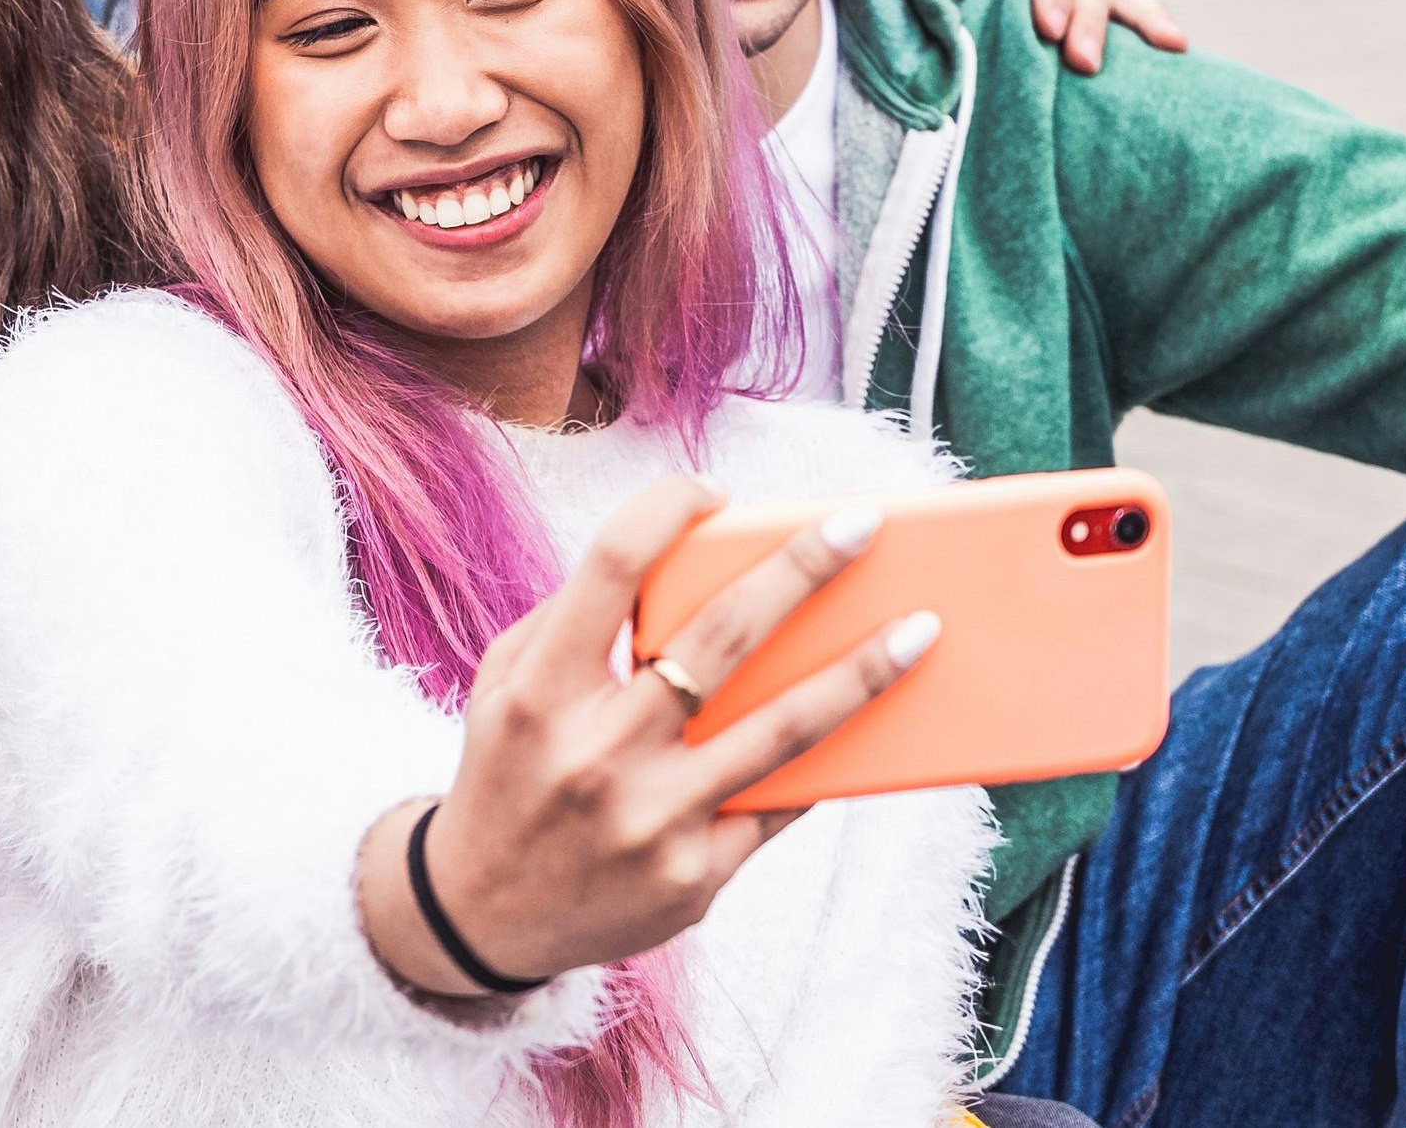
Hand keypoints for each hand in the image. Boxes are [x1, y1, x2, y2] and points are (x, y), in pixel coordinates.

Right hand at [355, 480, 937, 996]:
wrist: (485, 918)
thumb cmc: (509, 773)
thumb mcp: (504, 686)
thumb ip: (573, 619)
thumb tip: (679, 556)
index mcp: (540, 691)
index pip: (610, 568)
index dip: (668, 510)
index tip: (715, 488)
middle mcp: (597, 753)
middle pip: (721, 637)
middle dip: (804, 569)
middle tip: (865, 523)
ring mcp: (652, 820)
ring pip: (783, 730)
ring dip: (863, 672)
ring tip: (921, 629)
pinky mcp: (694, 877)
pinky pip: (778, 803)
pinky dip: (826, 759)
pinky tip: (878, 721)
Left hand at [896, 0, 1187, 74]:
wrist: (885, 21)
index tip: (1048, 28)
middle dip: (1091, 18)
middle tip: (1083, 61)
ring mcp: (1059, 4)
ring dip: (1137, 22)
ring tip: (1167, 47)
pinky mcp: (1067, 38)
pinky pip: (1119, 28)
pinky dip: (1148, 31)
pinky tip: (1178, 51)